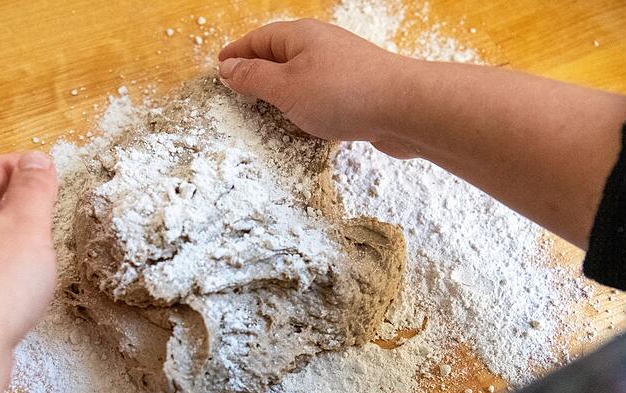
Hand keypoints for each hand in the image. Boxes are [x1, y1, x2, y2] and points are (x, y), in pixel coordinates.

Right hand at [218, 19, 420, 156]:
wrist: (406, 108)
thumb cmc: (345, 93)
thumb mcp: (286, 88)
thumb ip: (254, 79)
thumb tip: (228, 69)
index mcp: (301, 36)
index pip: (259, 39)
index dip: (237, 53)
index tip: (219, 65)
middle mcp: (323, 46)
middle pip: (282, 54)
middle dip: (259, 69)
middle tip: (238, 87)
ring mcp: (343, 68)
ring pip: (303, 75)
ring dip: (283, 90)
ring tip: (266, 107)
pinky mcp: (359, 91)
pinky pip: (323, 94)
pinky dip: (306, 105)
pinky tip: (306, 122)